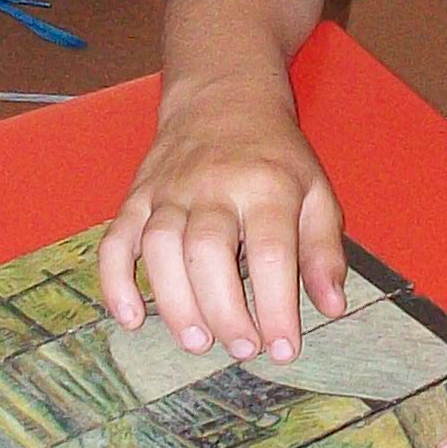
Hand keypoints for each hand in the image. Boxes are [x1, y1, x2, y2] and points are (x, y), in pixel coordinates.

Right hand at [99, 84, 346, 360]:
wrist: (222, 98)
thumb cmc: (274, 156)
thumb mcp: (315, 191)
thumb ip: (324, 250)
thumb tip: (331, 308)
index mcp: (266, 186)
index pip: (271, 253)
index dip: (277, 308)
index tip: (283, 349)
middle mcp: (213, 186)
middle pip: (208, 252)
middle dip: (223, 309)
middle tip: (240, 349)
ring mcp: (168, 191)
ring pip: (160, 247)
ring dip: (174, 301)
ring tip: (196, 342)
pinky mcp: (137, 197)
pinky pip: (116, 239)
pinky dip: (115, 280)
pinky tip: (130, 318)